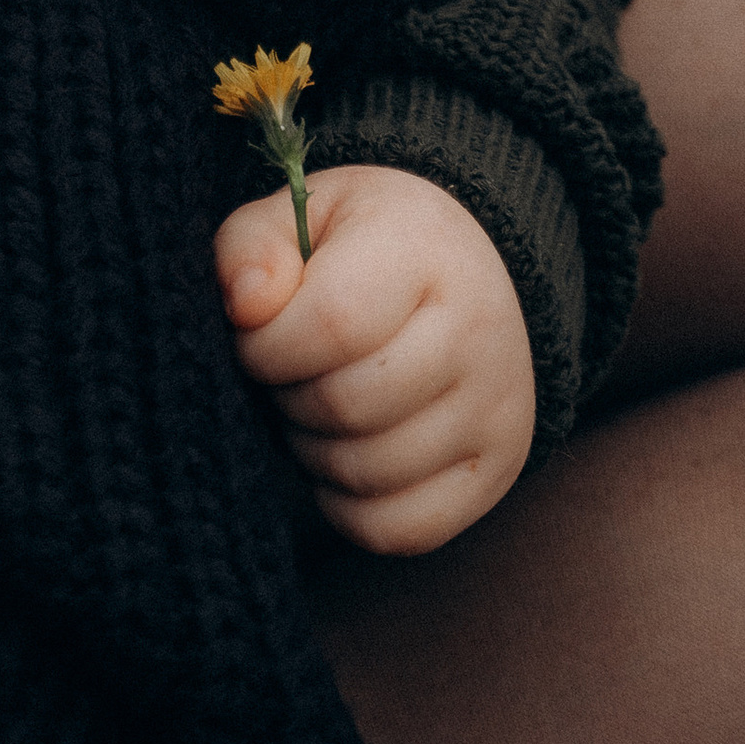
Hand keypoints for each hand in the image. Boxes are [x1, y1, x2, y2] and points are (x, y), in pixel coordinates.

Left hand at [216, 163, 536, 553]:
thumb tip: (246, 308)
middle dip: (286, 397)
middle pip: (345, 405)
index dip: (267, 346)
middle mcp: (478, 330)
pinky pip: (402, 528)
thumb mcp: (301, 214)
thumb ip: (252, 247)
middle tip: (287, 373)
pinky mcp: (497, 470)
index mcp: (423, 249)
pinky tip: (342, 453)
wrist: (470, 274)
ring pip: (368, 473)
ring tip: (315, 405)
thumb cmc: (360, 247)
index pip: (332, 322)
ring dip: (312, 451)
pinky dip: (349, 507)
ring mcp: (498, 408)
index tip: (256, 337)